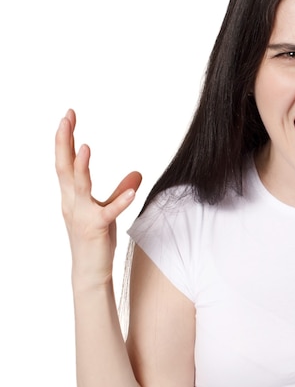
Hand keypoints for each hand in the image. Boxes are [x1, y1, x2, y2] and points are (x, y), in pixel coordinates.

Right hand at [55, 109, 141, 286]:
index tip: (68, 116)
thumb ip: (120, 190)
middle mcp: (71, 202)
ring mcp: (81, 216)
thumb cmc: (95, 239)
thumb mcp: (107, 210)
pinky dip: (120, 201)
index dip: (65, 139)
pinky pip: (108, 212)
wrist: (90, 271)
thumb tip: (137, 173)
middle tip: (66, 118)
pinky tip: (132, 191)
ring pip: (79, 187)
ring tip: (86, 147)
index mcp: (71, 196)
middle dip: (64, 142)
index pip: (64, 162)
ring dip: (82, 167)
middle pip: (64, 167)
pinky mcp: (96, 229)